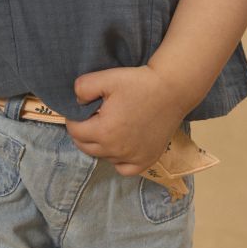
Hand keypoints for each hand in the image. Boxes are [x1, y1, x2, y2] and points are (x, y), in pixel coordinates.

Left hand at [65, 65, 188, 176]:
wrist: (171, 89)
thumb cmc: (139, 83)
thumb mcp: (106, 78)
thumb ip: (82, 88)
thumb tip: (76, 102)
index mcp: (103, 131)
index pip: (75, 131)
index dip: (74, 118)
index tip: (82, 109)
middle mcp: (116, 150)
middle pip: (86, 147)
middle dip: (83, 132)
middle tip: (92, 117)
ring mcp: (132, 158)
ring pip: (103, 157)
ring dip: (100, 145)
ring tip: (109, 127)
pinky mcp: (147, 160)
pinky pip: (124, 169)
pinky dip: (118, 160)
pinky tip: (121, 146)